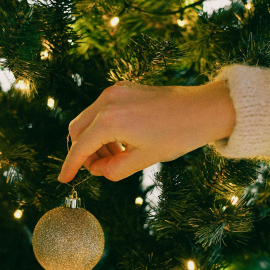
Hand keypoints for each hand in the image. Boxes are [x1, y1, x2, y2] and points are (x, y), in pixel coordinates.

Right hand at [58, 80, 235, 182]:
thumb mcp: (144, 159)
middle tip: (99, 169)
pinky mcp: (125, 89)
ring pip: (89, 119)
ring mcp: (116, 91)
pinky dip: (104, 128)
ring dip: (95, 141)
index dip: (71, 166)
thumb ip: (115, 169)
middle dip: (83, 152)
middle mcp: (108, 101)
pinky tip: (123, 142)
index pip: (81, 147)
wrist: (204, 109)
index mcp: (110, 120)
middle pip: (77, 129)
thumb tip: (98, 171)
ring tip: (117, 157)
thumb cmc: (177, 135)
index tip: (64, 180)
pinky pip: (102, 110)